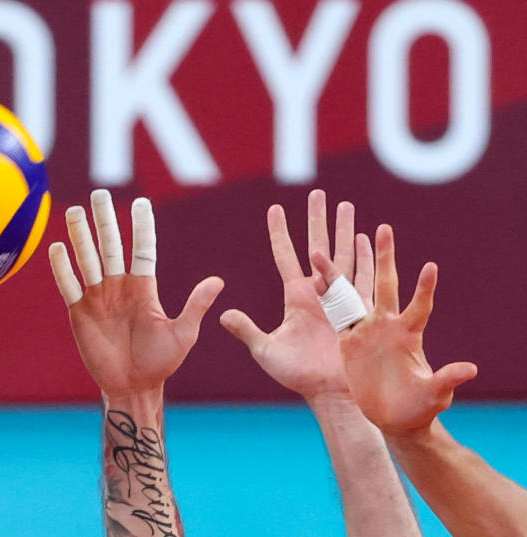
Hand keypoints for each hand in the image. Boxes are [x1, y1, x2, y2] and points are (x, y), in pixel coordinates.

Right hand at [48, 190, 223, 397]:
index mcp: (144, 287)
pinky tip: (57, 247)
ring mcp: (97, 297)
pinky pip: (70, 285)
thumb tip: (218, 281)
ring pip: (88, 259)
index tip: (141, 202)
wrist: (134, 387)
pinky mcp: (79, 312)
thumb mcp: (183, 334)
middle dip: (105, 220)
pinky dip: (63, 268)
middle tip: (99, 194)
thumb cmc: (160, 363)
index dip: (141, 227)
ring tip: (75, 210)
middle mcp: (119, 286)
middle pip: (111, 246)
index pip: (142, 249)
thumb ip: (195, 306)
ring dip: (81, 235)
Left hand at [220, 189, 372, 398]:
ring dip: (344, 230)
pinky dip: (365, 256)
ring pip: (342, 255)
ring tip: (345, 205)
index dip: (279, 233)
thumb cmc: (297, 375)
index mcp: (295, 296)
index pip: (285, 256)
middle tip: (319, 193)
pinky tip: (366, 236)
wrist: (329, 393)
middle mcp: (318, 292)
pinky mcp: (359, 310)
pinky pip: (363, 277)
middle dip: (318, 219)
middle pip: (317, 246)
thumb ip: (246, 330)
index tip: (274, 209)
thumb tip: (222, 313)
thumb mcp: (266, 351)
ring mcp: (340, 298)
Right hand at [311, 224, 477, 433]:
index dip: (424, 289)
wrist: (394, 417)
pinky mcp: (349, 340)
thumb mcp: (434, 395)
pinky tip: (314, 278)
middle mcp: (387, 325)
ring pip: (353, 294)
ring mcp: (367, 330)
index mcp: (408, 335)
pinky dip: (327, 297)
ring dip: (340, 272)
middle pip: (385, 285)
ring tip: (325, 248)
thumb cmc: (418, 407)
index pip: (419, 307)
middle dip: (384, 257)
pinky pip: (336, 315)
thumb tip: (470, 369)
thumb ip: (446, 380)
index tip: (431, 266)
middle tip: (384, 228)